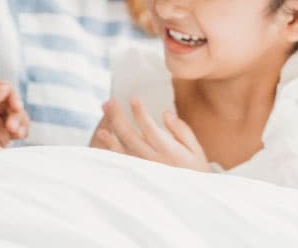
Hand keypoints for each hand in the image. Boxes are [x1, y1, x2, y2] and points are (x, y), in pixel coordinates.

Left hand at [0, 80, 28, 145]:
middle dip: (16, 113)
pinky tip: (20, 136)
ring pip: (19, 113)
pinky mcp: (5, 133)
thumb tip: (5, 87)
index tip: (16, 108)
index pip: (3, 87)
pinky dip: (23, 130)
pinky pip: (20, 126)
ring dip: (21, 122)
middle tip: (11, 128)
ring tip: (17, 134)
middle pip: (14, 101)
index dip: (12, 95)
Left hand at [89, 98, 209, 171]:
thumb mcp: (195, 149)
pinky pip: (120, 160)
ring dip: (111, 128)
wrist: (190, 198)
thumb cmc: (194, 169)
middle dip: (118, 117)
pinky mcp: (137, 174)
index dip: (141, 114)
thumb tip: (166, 113)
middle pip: (130, 137)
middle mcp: (153, 160)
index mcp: (169, 152)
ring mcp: (142, 168)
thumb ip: (181, 130)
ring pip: (122, 148)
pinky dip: (109, 146)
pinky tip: (102, 134)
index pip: (151, 130)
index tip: (133, 99)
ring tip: (104, 110)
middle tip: (109, 101)